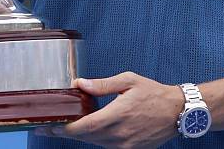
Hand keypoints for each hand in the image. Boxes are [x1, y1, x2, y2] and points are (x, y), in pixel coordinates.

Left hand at [36, 72, 183, 147]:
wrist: (177, 112)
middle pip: (84, 137)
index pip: (84, 126)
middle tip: (47, 126)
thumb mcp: (128, 81)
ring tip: (64, 126)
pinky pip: (104, 146)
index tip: (48, 125)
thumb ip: (102, 84)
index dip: (63, 128)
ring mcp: (124, 146)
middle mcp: (119, 135)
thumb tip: (79, 84)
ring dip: (78, 135)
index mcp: (117, 115)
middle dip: (64, 132)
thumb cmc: (153, 93)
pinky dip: (93, 138)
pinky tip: (87, 129)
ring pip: (93, 143)